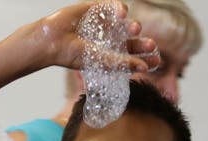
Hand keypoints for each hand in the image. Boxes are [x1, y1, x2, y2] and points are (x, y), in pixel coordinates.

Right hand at [23, 1, 160, 72]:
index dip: (145, 58)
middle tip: (151, 45)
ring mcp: (103, 25)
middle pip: (132, 41)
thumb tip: (144, 67)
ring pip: (125, 24)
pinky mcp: (95, 9)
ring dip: (133, 26)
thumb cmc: (70, 55)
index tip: (156, 61)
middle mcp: (107, 40)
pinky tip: (122, 14)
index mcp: (108, 55)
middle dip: (143, 43)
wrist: (51, 40)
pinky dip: (120, 8)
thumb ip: (121, 63)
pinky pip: (113, 6)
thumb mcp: (98, 61)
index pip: (131, 57)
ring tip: (134, 29)